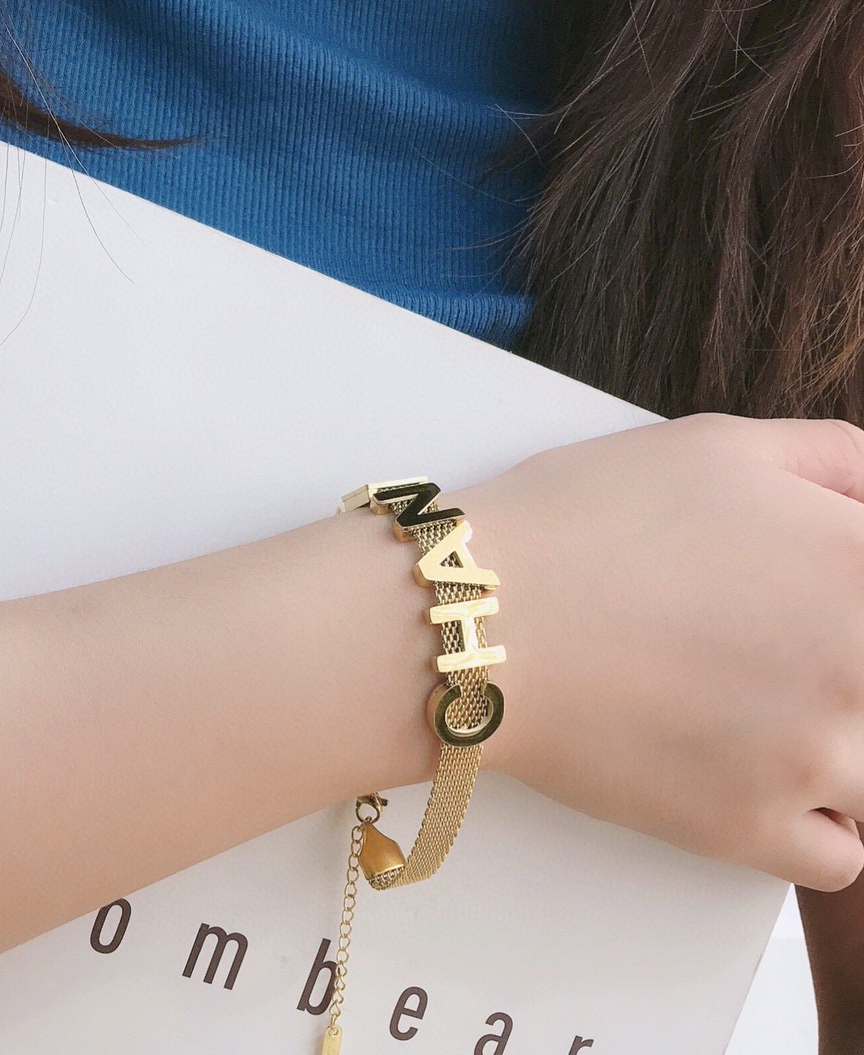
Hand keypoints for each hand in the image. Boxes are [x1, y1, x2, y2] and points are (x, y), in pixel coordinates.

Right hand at [473, 412, 863, 890]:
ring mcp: (813, 761)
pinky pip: (843, 855)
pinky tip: (762, 771)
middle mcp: (862, 671)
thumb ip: (837, 461)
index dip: (849, 593)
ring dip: (840, 748)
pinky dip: (818, 819)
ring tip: (766, 712)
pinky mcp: (750, 831)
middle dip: (839, 668)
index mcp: (863, 568)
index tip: (812, 606)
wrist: (478, 619)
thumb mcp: (719, 448)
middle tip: (763, 652)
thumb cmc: (584, 523)